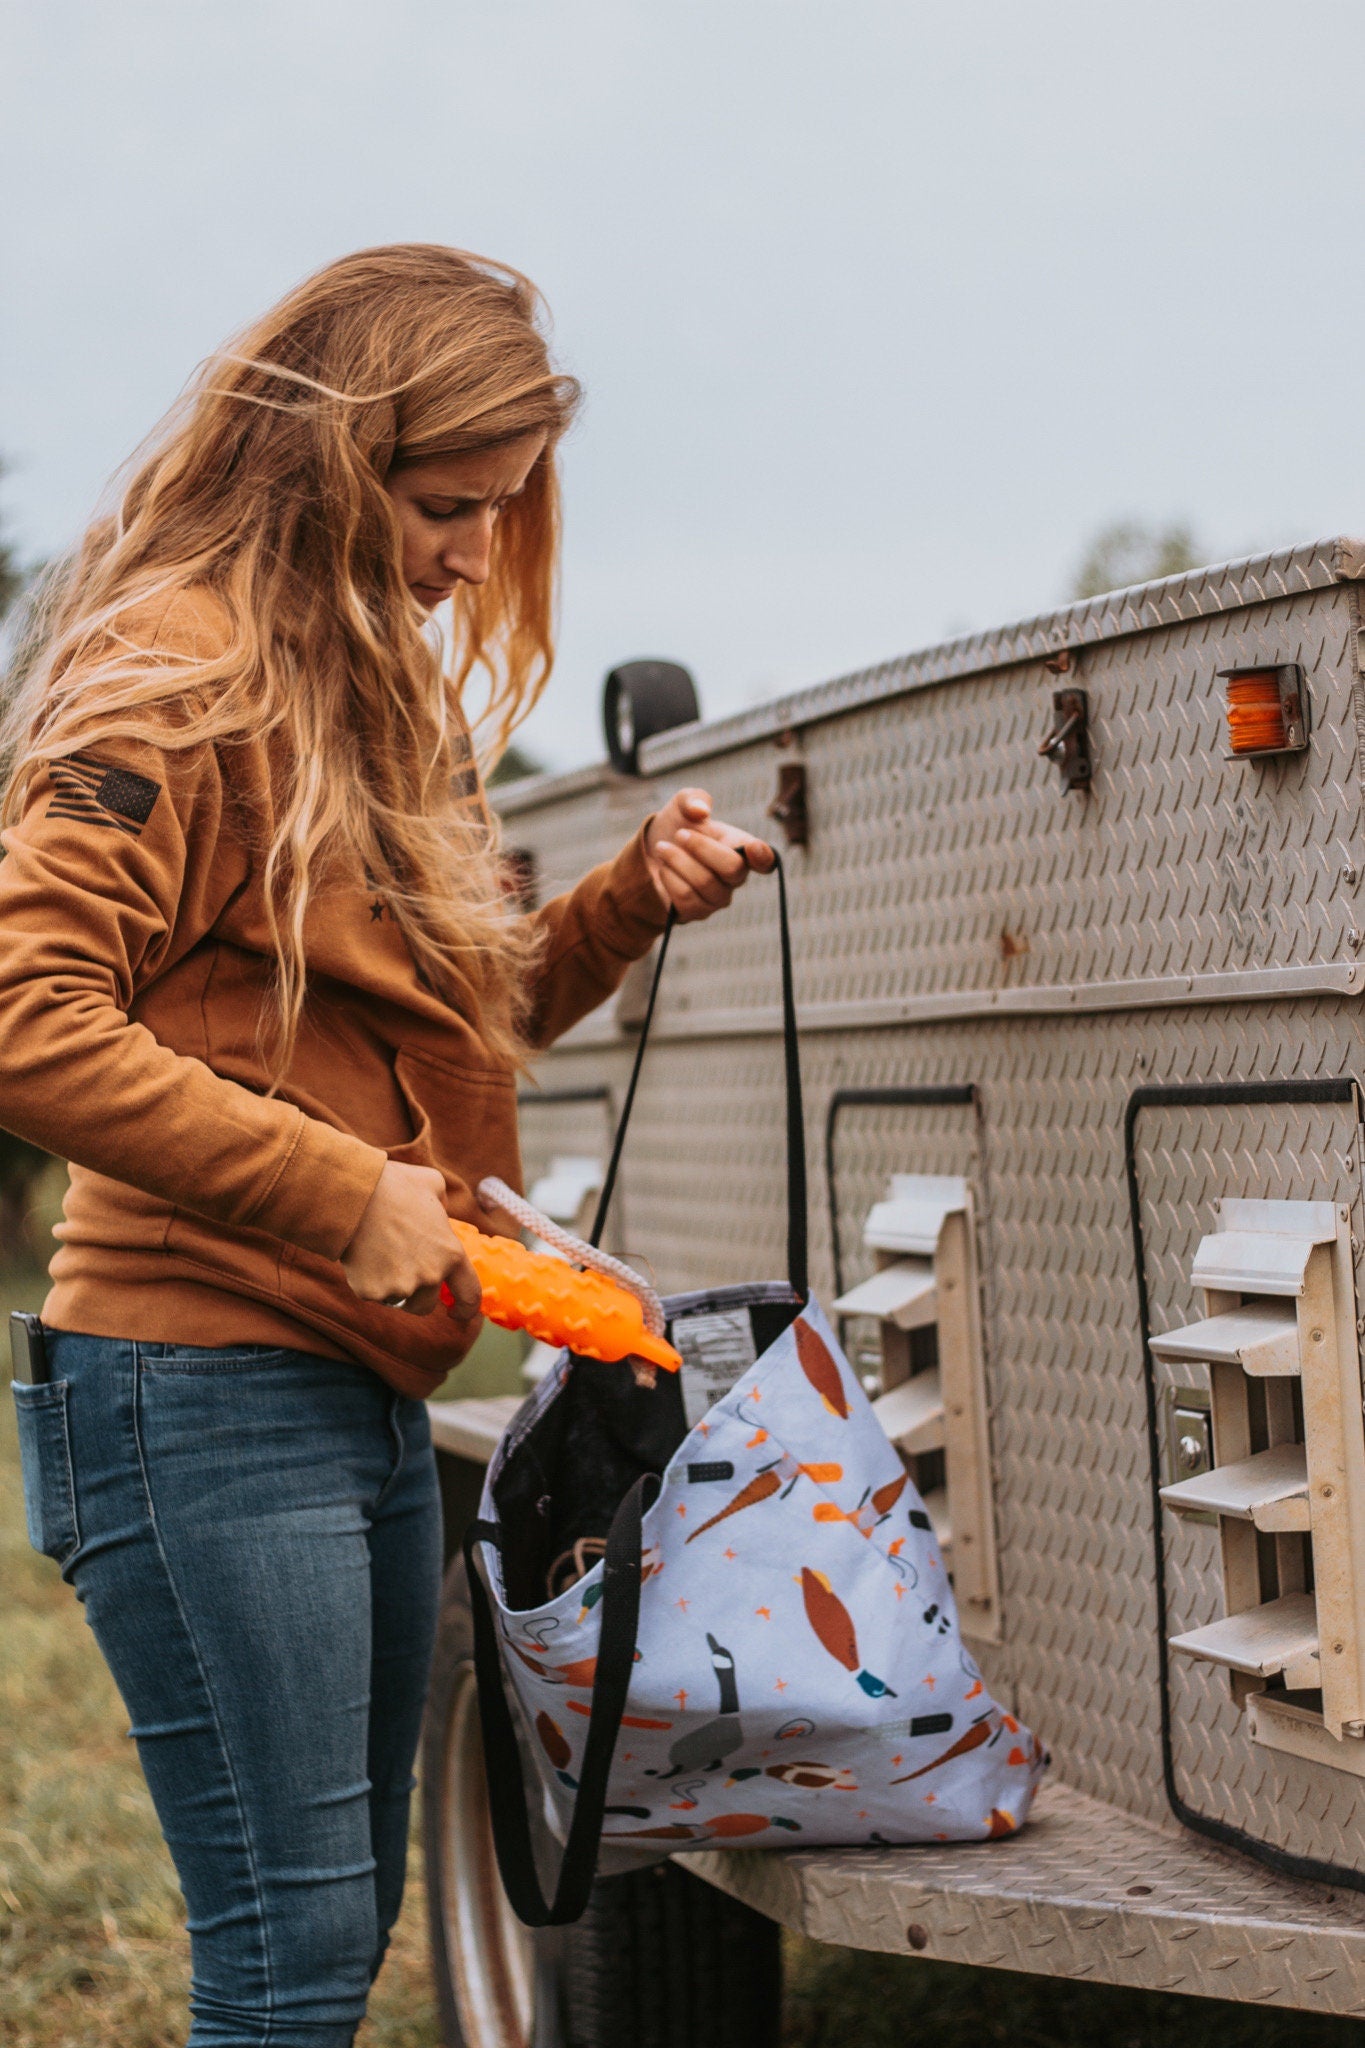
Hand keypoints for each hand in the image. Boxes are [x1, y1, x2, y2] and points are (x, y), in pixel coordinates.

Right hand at [341, 1161, 483, 1332]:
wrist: (353, 1196)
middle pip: (427, 1304)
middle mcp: (430, 1276)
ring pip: (400, 1301)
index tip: (457, 1312)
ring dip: (395, 1289)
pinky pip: (375, 1295)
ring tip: (382, 1257)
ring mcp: (400, 1287)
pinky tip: (365, 1258)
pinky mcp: (372, 1292)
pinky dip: (370, 1282)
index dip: (466, 1309)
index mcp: (451, 1254)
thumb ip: (444, 1204)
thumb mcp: (433, 1184)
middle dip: (418, 1293)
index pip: (469, 1296)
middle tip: (402, 1267)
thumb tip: (442, 1213)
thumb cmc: (394, 1187)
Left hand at [644, 789, 774, 920]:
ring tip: (662, 848)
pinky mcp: (698, 912)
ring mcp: (718, 897)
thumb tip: (700, 811)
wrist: (652, 851)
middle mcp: (735, 876)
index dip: (764, 857)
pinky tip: (664, 868)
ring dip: (678, 861)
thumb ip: (693, 799)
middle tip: (679, 834)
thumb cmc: (679, 825)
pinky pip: (686, 898)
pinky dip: (670, 878)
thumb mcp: (683, 804)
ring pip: (705, 883)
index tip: (754, 848)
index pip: (765, 859)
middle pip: (732, 868)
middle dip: (701, 848)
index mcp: (741, 847)